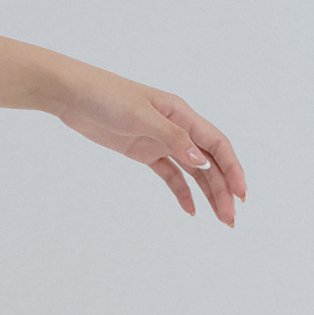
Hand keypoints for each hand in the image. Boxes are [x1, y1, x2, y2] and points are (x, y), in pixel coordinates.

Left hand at [48, 69, 245, 224]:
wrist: (72, 95)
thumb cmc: (106, 96)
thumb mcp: (140, 115)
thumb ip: (171, 137)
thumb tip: (202, 161)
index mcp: (181, 114)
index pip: (217, 145)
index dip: (233, 169)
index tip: (241, 194)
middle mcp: (176, 127)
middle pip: (209, 162)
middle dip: (223, 189)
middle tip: (229, 219)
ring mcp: (160, 140)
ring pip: (193, 171)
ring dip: (208, 193)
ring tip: (219, 219)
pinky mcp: (144, 151)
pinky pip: (169, 174)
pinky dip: (181, 191)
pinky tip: (191, 210)